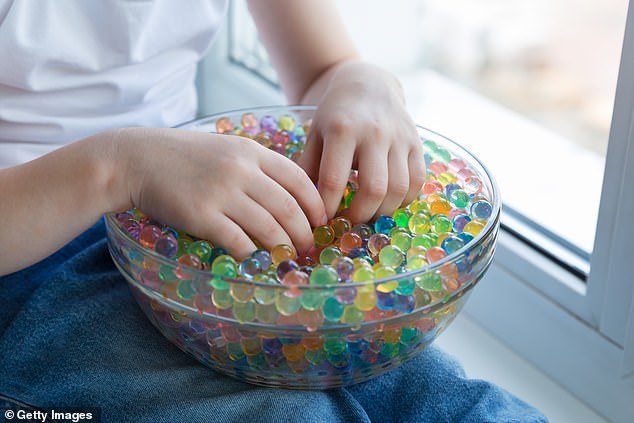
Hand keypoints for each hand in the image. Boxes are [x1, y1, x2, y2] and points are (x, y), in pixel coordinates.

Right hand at [113, 128, 326, 257]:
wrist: (137, 159)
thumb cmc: (183, 157)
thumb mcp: (225, 149)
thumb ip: (255, 166)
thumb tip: (287, 195)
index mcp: (251, 151)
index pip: (299, 178)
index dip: (316, 203)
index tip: (321, 221)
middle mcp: (241, 170)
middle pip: (289, 207)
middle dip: (305, 232)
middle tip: (308, 247)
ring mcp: (221, 192)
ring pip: (269, 227)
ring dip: (284, 248)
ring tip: (289, 259)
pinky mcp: (202, 215)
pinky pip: (239, 241)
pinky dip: (253, 255)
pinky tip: (257, 262)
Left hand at [297, 61, 424, 222]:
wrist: (368, 85)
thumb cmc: (335, 115)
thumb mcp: (315, 135)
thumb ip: (308, 169)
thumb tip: (303, 207)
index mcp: (342, 129)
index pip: (333, 181)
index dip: (327, 208)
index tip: (322, 220)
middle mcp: (375, 133)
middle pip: (373, 189)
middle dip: (359, 216)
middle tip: (348, 223)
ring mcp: (400, 138)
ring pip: (398, 189)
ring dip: (382, 211)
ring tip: (367, 214)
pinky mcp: (417, 143)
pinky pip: (416, 181)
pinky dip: (403, 200)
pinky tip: (387, 201)